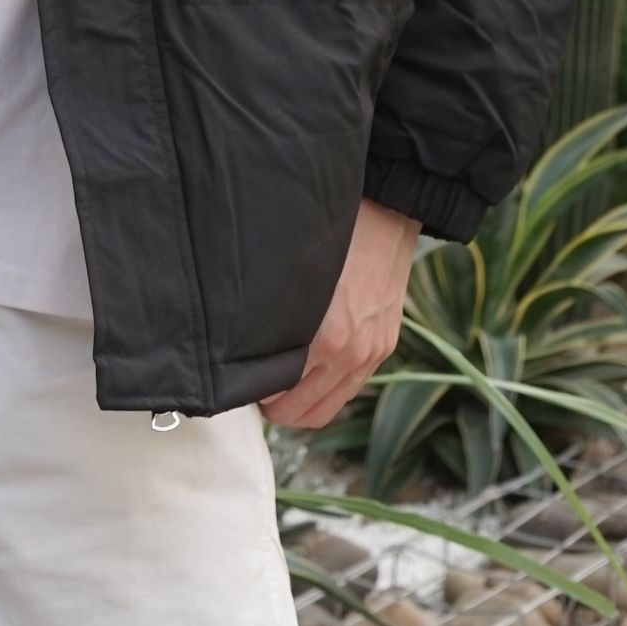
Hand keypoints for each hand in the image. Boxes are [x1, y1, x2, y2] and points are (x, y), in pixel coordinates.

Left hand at [259, 199, 420, 430]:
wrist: (387, 212)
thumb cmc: (335, 235)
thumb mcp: (291, 276)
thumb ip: (272, 317)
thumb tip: (242, 345)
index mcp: (326, 339)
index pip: (281, 397)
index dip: (254, 393)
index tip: (239, 380)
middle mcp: (353, 354)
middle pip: (304, 413)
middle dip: (275, 407)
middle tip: (253, 386)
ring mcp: (373, 353)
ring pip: (328, 408)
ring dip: (301, 405)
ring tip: (278, 383)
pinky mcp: (385, 345)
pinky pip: (349, 388)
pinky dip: (326, 391)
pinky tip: (307, 370)